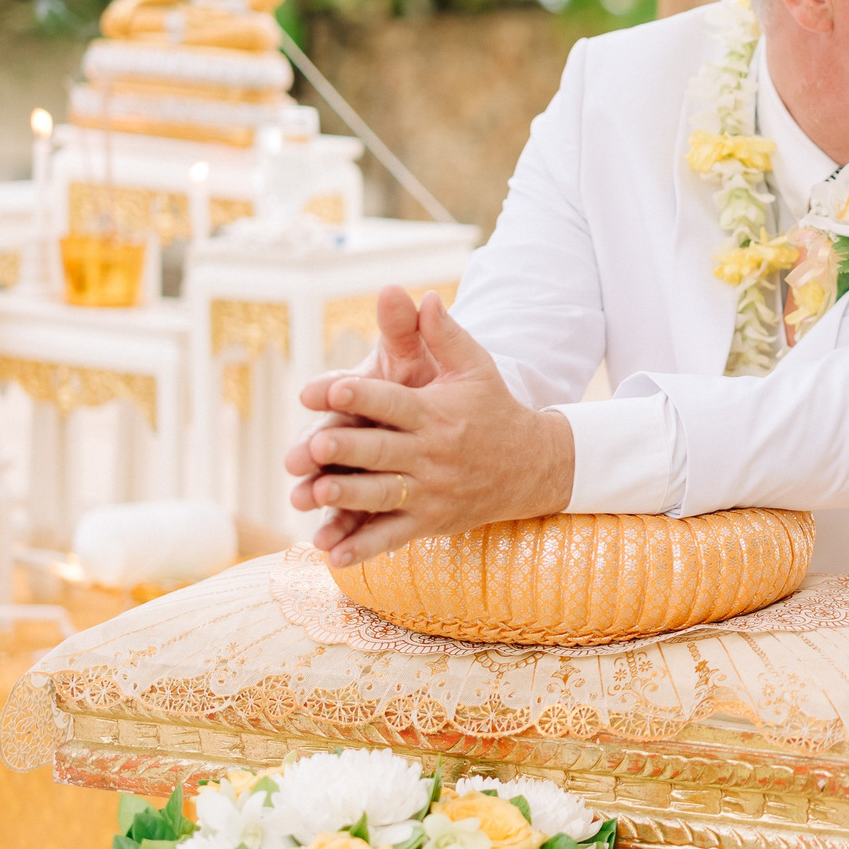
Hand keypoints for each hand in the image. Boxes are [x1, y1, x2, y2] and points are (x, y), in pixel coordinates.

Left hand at [284, 290, 574, 565]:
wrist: (534, 466)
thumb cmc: (494, 409)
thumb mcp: (476, 368)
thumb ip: (444, 335)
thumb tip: (422, 294)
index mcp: (437, 413)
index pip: (394, 402)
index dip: (360, 394)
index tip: (325, 387)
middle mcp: (432, 454)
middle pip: (382, 451)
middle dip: (348, 448)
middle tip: (314, 443)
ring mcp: (431, 491)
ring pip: (384, 495)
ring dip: (348, 496)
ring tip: (314, 493)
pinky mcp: (430, 522)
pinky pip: (393, 538)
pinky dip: (363, 548)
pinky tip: (332, 553)